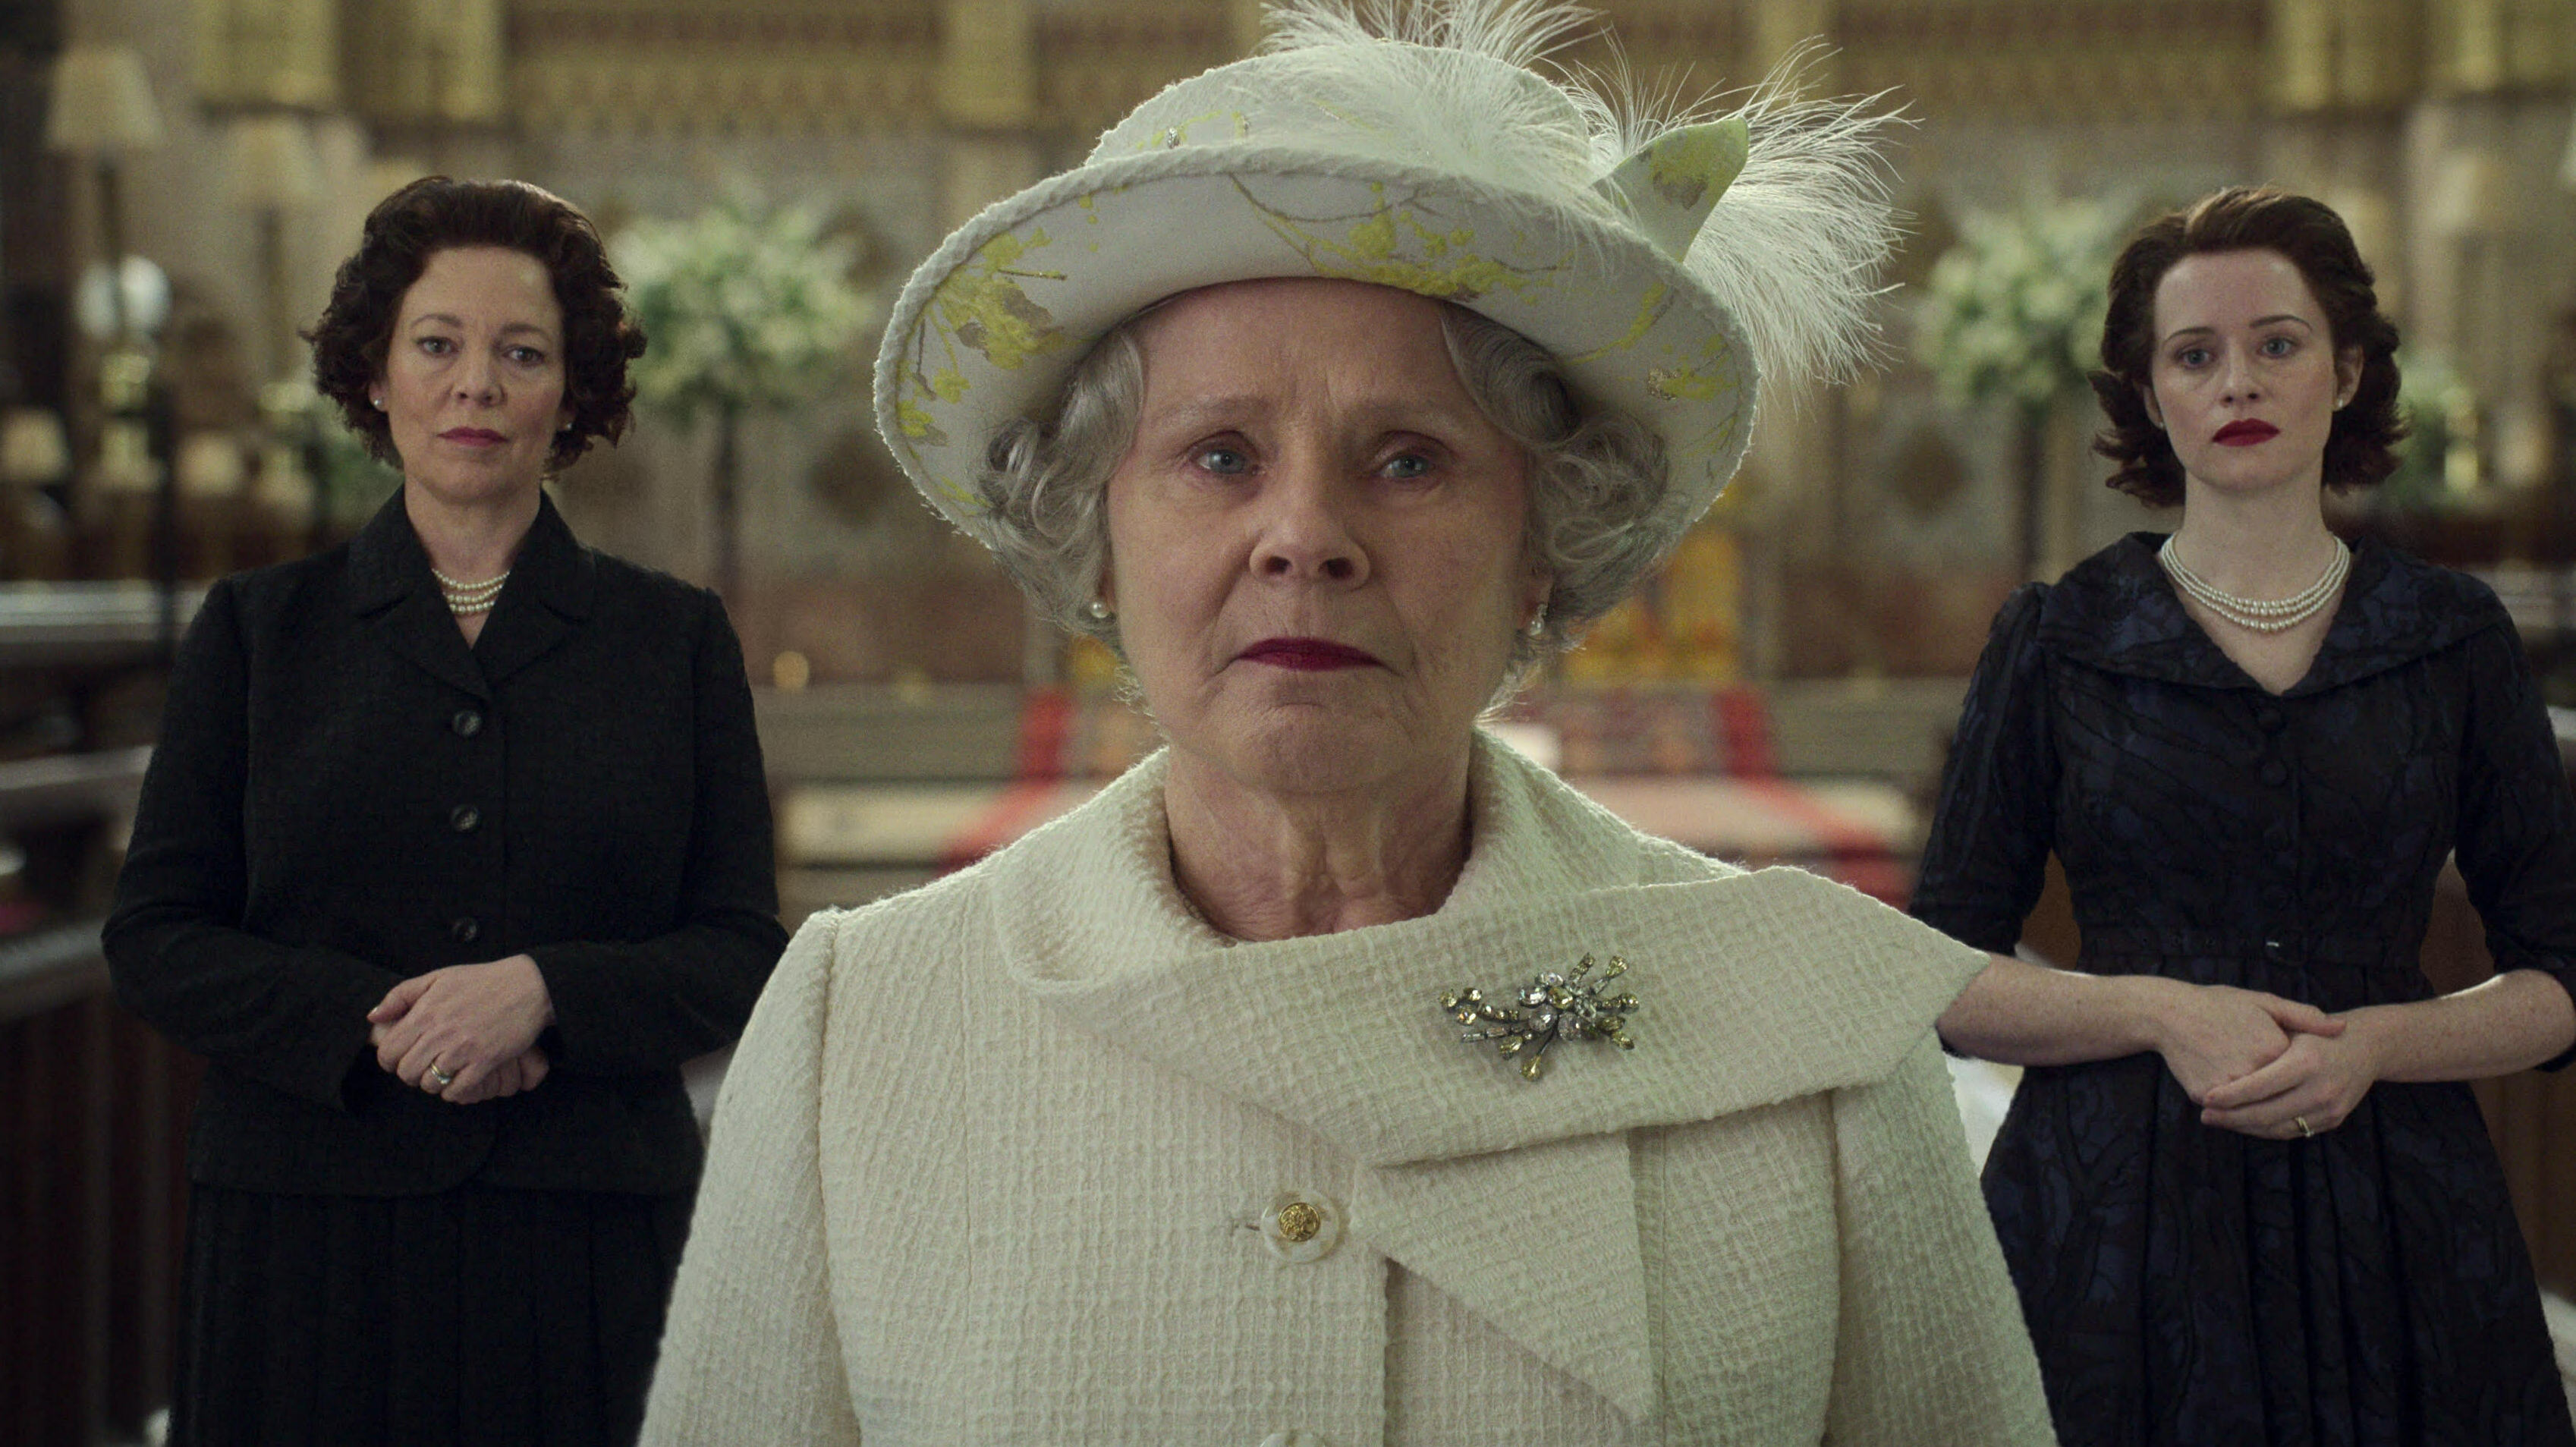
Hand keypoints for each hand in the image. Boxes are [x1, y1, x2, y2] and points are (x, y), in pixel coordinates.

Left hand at [367, 954, 553, 1098]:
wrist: (527, 986)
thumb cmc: (482, 981)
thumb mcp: (437, 978)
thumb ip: (401, 995)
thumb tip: (373, 1017)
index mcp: (425, 1013)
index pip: (389, 1051)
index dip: (389, 1060)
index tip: (400, 1057)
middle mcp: (440, 1033)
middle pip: (406, 1072)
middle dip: (410, 1073)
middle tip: (423, 1065)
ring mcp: (463, 1049)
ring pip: (430, 1084)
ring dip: (433, 1082)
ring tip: (442, 1070)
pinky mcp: (485, 1061)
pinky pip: (457, 1090)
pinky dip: (455, 1089)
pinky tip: (460, 1077)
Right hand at [2148, 982, 2344, 1104]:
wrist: (2169, 1012)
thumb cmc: (2218, 1004)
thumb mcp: (2264, 1002)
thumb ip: (2305, 1017)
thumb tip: (2342, 1028)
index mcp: (2274, 1049)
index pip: (2300, 1078)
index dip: (2303, 1080)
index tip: (2306, 1079)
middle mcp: (2252, 1071)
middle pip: (2280, 1100)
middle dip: (2288, 1106)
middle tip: (2291, 1103)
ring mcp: (2227, 1086)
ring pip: (2255, 1112)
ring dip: (2264, 1117)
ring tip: (2270, 1112)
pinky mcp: (2204, 1094)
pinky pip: (2228, 1112)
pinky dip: (2237, 1114)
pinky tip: (2244, 1109)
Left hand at [2198, 1022, 2380, 1138]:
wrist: (2367, 1046)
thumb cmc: (2316, 1032)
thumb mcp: (2292, 1024)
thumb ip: (2261, 1041)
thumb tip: (2223, 1063)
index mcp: (2307, 1061)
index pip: (2260, 1087)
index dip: (2230, 1096)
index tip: (2205, 1098)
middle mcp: (2321, 1088)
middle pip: (2266, 1114)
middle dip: (2231, 1117)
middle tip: (2205, 1114)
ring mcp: (2330, 1108)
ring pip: (2277, 1128)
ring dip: (2245, 1127)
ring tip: (2219, 1119)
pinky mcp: (2333, 1120)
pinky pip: (2292, 1131)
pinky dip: (2265, 1129)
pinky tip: (2244, 1122)